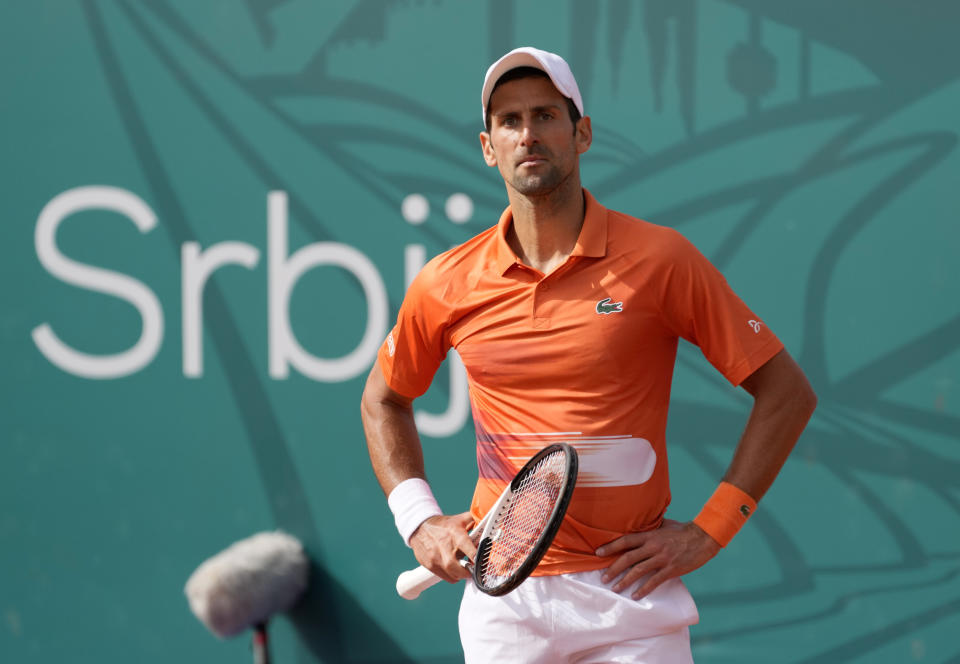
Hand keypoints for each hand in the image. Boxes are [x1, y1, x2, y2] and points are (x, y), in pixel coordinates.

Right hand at [409, 512, 476, 582]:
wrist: (419, 527)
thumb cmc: (443, 525)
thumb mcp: (460, 519)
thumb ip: (475, 521)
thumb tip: (490, 522)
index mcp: (456, 535)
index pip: (471, 552)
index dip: (478, 560)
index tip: (483, 563)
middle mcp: (445, 548)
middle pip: (461, 570)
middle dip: (469, 572)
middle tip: (473, 570)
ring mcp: (436, 558)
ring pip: (453, 576)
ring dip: (461, 575)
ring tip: (463, 569)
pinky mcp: (429, 565)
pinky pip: (445, 577)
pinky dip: (451, 576)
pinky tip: (453, 569)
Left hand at [596, 519, 720, 598]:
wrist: (703, 537)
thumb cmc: (683, 530)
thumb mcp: (664, 525)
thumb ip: (651, 528)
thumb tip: (640, 526)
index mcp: (650, 535)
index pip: (626, 540)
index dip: (610, 547)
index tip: (598, 553)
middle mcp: (653, 546)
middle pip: (628, 558)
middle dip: (613, 568)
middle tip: (603, 578)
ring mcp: (662, 558)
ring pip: (638, 571)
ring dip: (624, 581)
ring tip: (615, 589)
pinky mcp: (671, 569)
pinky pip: (654, 581)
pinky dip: (643, 589)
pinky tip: (635, 596)